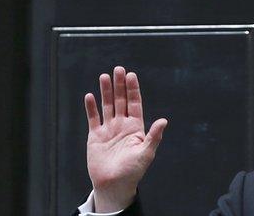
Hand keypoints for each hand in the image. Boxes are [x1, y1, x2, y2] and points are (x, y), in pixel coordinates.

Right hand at [84, 66, 167, 211]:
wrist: (114, 184)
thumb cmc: (133, 171)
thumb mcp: (146, 153)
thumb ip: (154, 136)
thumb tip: (164, 121)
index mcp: (136, 127)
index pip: (135, 103)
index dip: (133, 90)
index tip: (131, 75)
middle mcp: (122, 125)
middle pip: (121, 100)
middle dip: (120, 85)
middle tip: (118, 69)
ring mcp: (109, 129)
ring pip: (107, 106)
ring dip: (106, 91)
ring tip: (104, 76)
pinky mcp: (95, 136)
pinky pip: (93, 119)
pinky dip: (91, 108)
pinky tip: (90, 96)